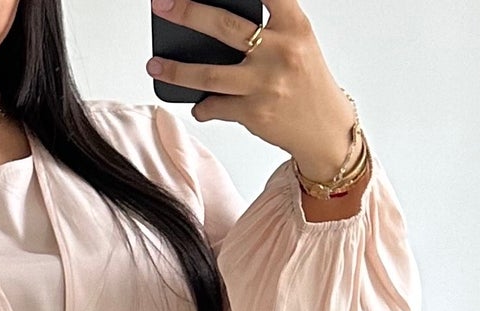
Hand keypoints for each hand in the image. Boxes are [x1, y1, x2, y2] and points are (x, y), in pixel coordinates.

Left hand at [147, 0, 356, 180]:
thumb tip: (213, 21)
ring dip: (176, 71)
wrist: (325, 128)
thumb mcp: (297, 41)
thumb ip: (268, 26)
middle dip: (188, 13)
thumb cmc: (305, 80)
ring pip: (210, 75)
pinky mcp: (255, 114)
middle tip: (163, 5)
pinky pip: (216, 107)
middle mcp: (281, 52)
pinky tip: (198, 104)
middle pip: (225, 26)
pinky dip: (203, 106)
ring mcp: (265, 85)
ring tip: (154, 65)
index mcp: (294, 26)